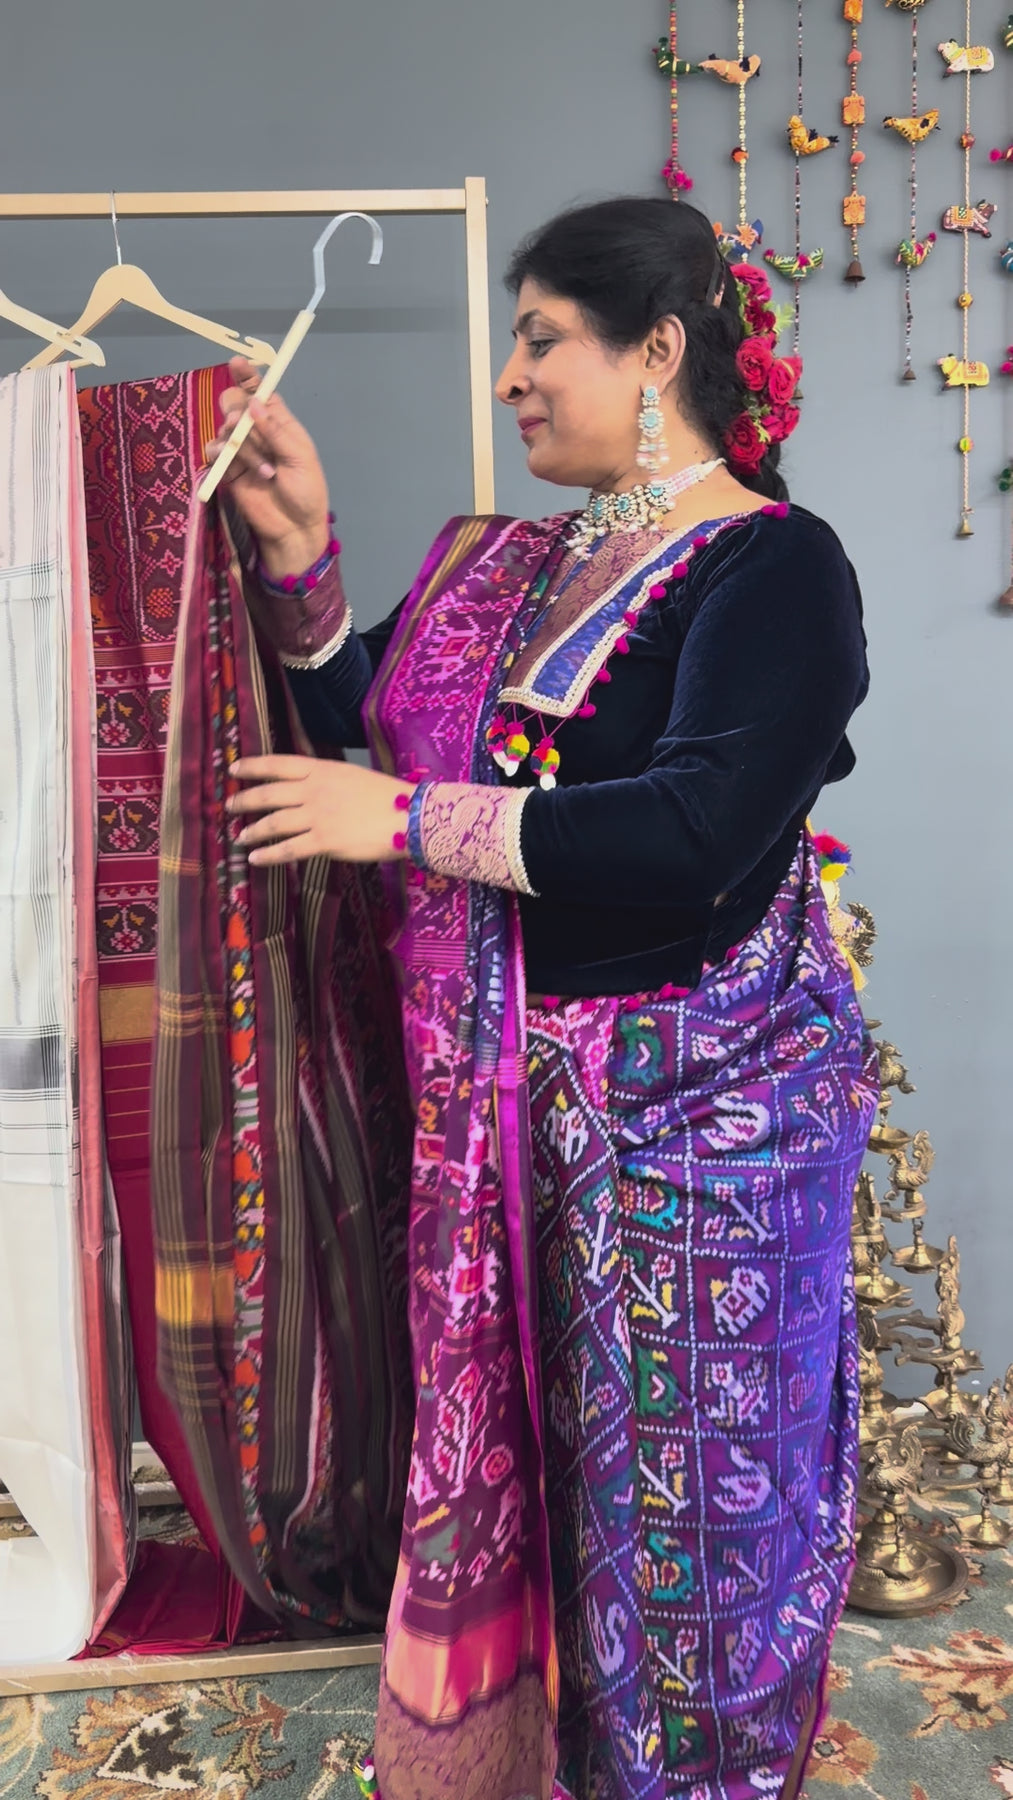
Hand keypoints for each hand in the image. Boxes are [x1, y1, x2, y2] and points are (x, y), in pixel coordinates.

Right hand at [205, 357, 330, 575]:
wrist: (294, 528)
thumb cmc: (305, 491)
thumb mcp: (299, 458)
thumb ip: (275, 431)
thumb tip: (253, 403)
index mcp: (279, 421)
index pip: (258, 391)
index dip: (246, 375)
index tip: (236, 363)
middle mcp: (257, 431)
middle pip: (233, 403)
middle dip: (236, 411)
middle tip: (241, 426)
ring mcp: (240, 449)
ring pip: (225, 429)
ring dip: (244, 447)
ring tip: (266, 472)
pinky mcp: (227, 469)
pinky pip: (213, 451)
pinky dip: (223, 457)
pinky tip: (236, 471)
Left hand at [229, 755, 414, 865]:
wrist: (409, 816)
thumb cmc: (386, 797)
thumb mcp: (352, 776)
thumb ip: (326, 780)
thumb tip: (306, 788)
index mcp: (322, 769)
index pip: (278, 764)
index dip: (252, 766)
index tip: (233, 769)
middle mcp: (314, 790)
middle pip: (269, 794)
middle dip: (245, 800)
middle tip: (229, 806)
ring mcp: (318, 816)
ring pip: (274, 822)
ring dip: (253, 830)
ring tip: (240, 837)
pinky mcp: (324, 841)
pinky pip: (288, 849)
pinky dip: (268, 854)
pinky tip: (256, 859)